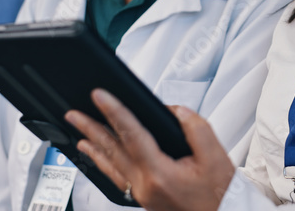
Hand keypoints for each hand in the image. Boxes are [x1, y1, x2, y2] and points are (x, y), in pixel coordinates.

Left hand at [65, 89, 235, 210]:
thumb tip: (174, 111)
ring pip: (110, 166)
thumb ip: (194, 127)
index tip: (100, 96)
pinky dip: (102, 164)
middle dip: (91, 128)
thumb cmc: (220, 193)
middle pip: (112, 151)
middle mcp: (145, 186)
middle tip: (74, 113)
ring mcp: (142, 194)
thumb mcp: (216, 155)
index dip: (115, 111)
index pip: (132, 135)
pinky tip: (96, 157)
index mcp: (160, 174)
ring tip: (78, 133)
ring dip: (93, 147)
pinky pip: (116, 179)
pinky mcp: (143, 198)